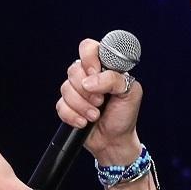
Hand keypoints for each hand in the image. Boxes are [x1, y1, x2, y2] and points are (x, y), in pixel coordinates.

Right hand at [58, 38, 142, 163]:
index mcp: (104, 67)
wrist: (114, 140)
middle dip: (87, 90)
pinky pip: (60, 106)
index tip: (96, 73)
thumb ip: (113, 79)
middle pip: (73, 70)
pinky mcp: (67, 106)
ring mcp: (76, 91)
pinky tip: (84, 122)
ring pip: (65, 88)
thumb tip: (89, 81)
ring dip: (82, 105)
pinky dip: (73, 116)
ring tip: (95, 115)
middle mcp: (88, 76)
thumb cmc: (124, 115)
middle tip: (101, 100)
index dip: (89, 59)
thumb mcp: (130, 92)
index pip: (88, 48)